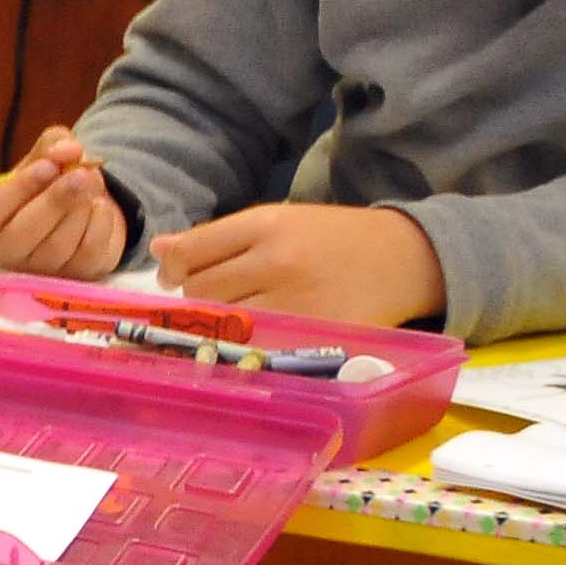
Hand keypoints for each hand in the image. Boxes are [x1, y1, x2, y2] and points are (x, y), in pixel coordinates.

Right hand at [0, 125, 128, 278]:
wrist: (80, 210)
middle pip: (24, 234)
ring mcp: (42, 271)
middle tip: (81, 175)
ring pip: (60, 244)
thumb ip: (52, 146)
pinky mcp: (77, 276)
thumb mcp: (45, 158)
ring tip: (90, 184)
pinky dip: (100, 223)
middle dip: (56, 201)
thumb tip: (68, 149)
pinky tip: (99, 206)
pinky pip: (89, 252)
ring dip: (81, 208)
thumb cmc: (50, 185)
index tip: (47, 165)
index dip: (20, 188)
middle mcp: (7, 253)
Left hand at [152, 201, 446, 325]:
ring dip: (221, 320)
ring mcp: (295, 302)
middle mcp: (277, 262)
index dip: (173, 268)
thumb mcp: (280, 219)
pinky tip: (259, 332)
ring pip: (224, 321)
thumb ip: (218, 237)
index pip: (190, 252)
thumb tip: (160, 249)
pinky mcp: (312, 334)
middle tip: (218, 294)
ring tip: (242, 311)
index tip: (176, 275)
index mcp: (266, 225)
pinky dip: (248, 343)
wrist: (405, 258)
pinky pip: (256, 345)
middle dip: (198, 295)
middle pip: (201, 290)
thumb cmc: (334, 238)